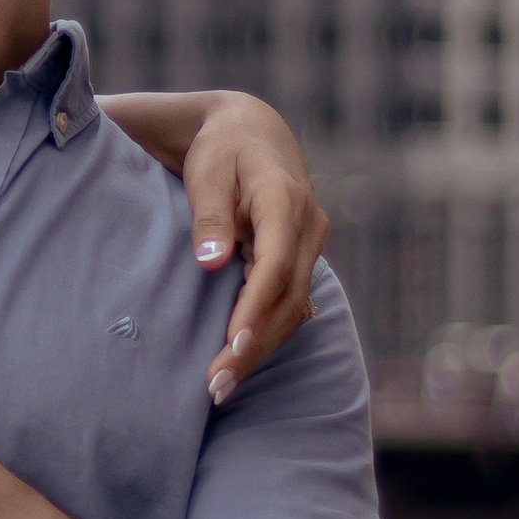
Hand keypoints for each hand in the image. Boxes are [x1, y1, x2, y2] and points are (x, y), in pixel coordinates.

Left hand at [179, 94, 330, 407]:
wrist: (252, 133)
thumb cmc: (221, 151)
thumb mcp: (208, 173)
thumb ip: (209, 216)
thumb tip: (210, 264)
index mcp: (285, 201)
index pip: (275, 266)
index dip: (254, 309)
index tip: (231, 345)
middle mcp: (307, 228)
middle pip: (286, 298)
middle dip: (254, 344)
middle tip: (216, 384)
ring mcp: (309, 245)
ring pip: (292, 308)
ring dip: (260, 348)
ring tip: (221, 386)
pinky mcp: (301, 259)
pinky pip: (290, 303)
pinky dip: (266, 334)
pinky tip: (239, 362)